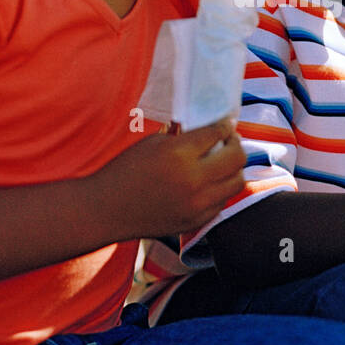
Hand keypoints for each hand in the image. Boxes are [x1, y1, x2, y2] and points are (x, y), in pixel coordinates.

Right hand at [101, 118, 246, 239]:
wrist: (106, 210)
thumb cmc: (125, 171)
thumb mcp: (153, 143)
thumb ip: (183, 137)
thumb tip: (210, 131)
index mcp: (179, 153)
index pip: (217, 133)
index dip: (225, 125)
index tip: (225, 123)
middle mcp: (193, 179)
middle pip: (237, 157)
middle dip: (235, 144)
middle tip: (228, 140)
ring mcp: (197, 204)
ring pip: (237, 181)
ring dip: (234, 168)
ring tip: (222, 162)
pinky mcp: (196, 221)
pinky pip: (222, 201)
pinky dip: (220, 189)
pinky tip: (208, 183)